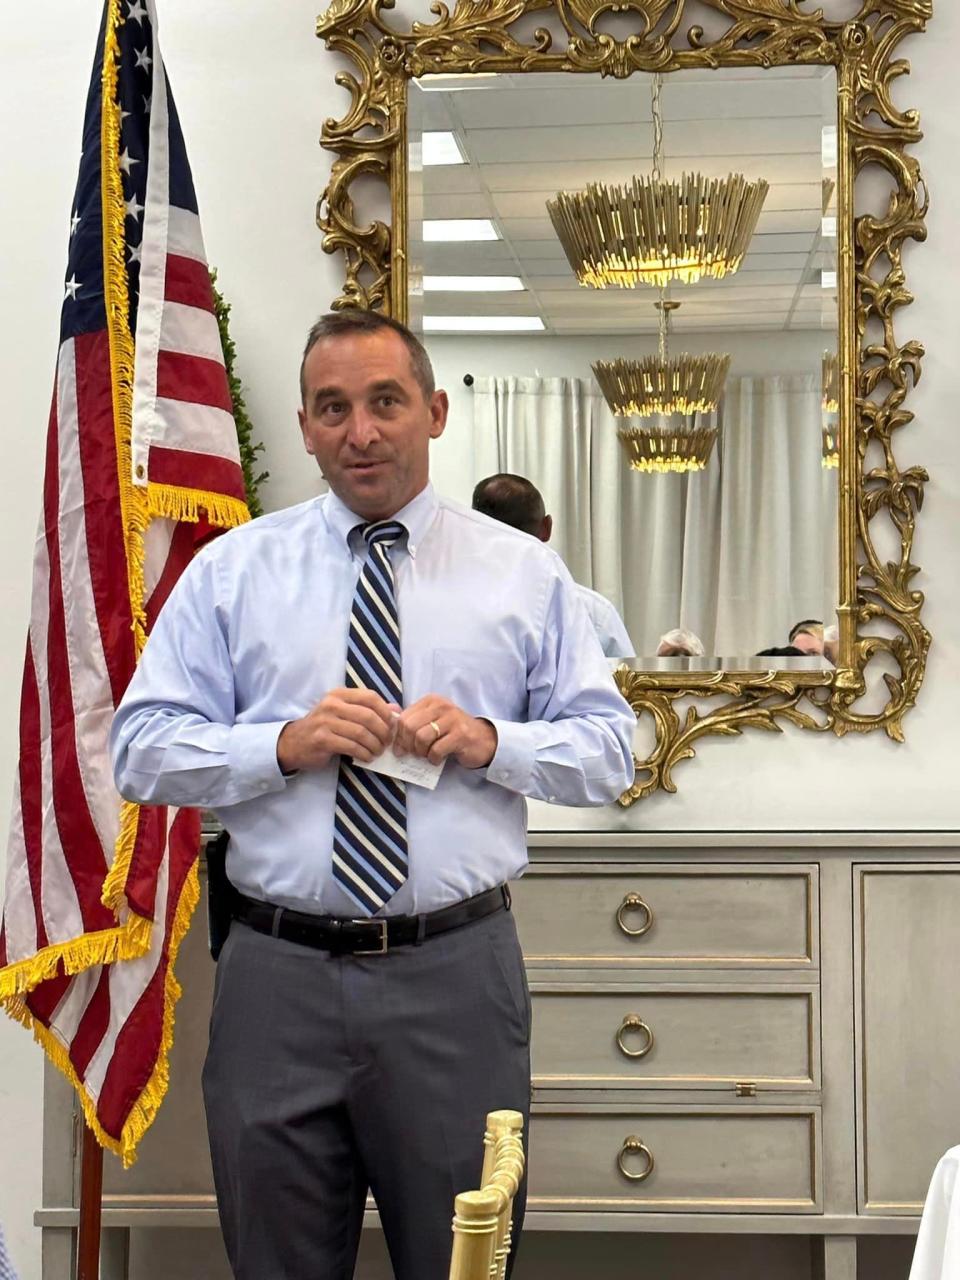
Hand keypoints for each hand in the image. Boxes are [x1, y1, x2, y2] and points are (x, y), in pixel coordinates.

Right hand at [277, 688, 396, 772]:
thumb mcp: (343, 713)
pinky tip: (367, 757)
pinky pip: (351, 746)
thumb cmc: (324, 727)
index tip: (391, 725)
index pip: (370, 697)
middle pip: (368, 716)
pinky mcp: (322, 739)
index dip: (385, 712)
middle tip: (387, 742)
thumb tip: (396, 709)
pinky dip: (364, 753)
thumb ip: (368, 709)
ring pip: (361, 733)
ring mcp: (325, 722)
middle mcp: (331, 704)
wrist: (293, 743)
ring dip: (374, 745)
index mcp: (339, 694)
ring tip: (377, 752)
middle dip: (383, 732)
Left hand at [393, 695, 497, 768]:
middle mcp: (441, 706)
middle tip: (413, 754)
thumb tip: (390, 734)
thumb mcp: (432, 721)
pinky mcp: (461, 735)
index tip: (401, 748)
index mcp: (431, 701)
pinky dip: (433, 759)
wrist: (483, 739)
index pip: (403, 717)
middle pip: (410, 727)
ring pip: (421, 738)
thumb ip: (413, 723)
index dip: (398, 736)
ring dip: (421, 752)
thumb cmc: (452, 732)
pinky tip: (437, 759)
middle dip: (408, 745)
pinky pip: (436, 749)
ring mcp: (452, 719)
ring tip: (426, 755)